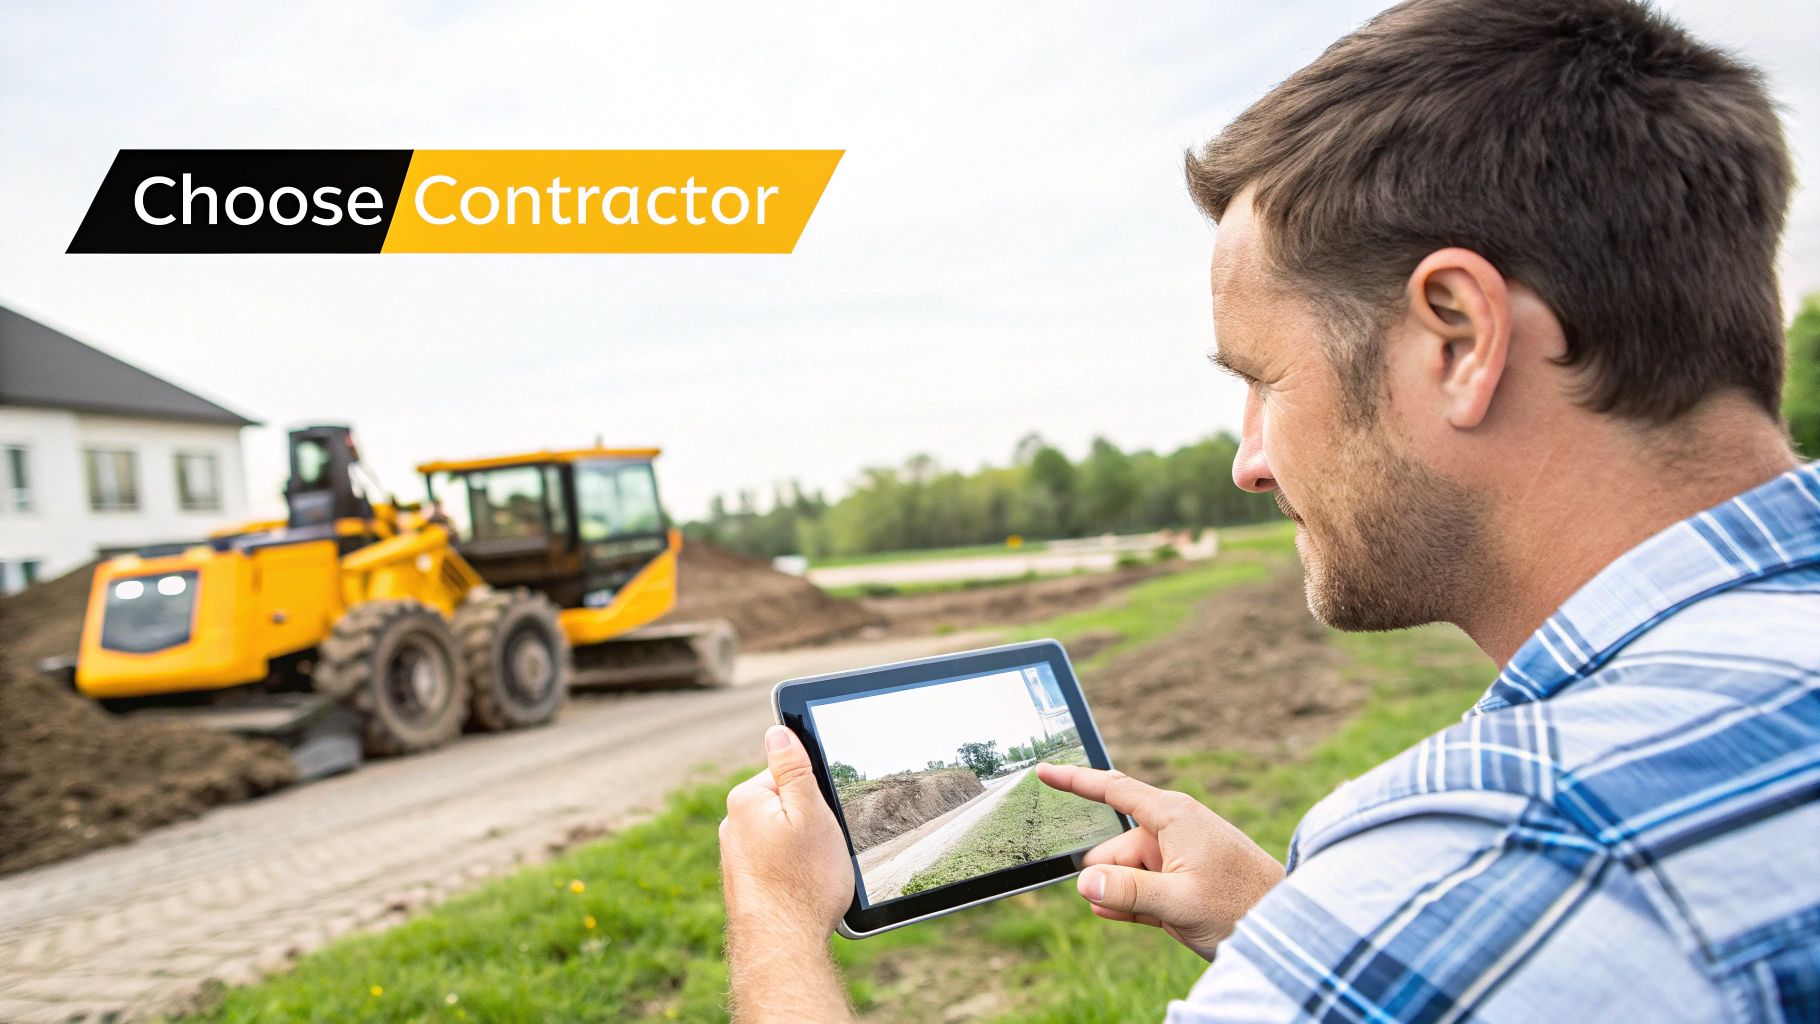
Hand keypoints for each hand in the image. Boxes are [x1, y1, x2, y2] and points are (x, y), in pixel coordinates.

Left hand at [720, 725, 854, 941]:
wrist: (781, 948)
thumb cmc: (803, 881)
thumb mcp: (811, 813)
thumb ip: (793, 769)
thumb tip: (777, 730)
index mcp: (745, 800)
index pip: (788, 775)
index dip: (814, 796)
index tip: (825, 820)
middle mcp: (732, 825)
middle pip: (785, 807)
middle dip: (808, 824)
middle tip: (821, 851)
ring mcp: (735, 857)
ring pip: (782, 838)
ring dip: (801, 851)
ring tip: (812, 877)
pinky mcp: (743, 883)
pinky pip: (775, 864)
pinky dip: (792, 873)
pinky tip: (801, 892)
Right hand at [1036, 763, 1283, 959]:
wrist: (1286, 930)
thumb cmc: (1242, 906)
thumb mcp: (1180, 902)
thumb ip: (1129, 892)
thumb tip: (1084, 881)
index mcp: (1173, 817)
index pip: (1113, 790)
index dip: (1075, 781)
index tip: (1043, 771)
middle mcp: (1172, 831)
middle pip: (1113, 848)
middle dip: (1108, 875)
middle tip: (1132, 901)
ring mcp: (1175, 859)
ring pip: (1124, 874)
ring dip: (1122, 895)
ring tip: (1156, 915)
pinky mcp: (1179, 884)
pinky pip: (1138, 890)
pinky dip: (1128, 903)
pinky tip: (1123, 915)